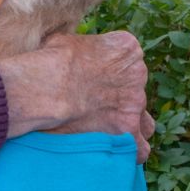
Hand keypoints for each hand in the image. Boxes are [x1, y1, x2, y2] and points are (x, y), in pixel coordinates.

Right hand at [0, 31, 153, 162]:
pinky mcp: (128, 133)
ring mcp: (135, 106)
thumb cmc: (49, 63)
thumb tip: (71, 52)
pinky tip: (111, 150)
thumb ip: (81, 47)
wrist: (44, 89)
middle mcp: (137, 75)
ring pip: (144, 121)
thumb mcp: (64, 39)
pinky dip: (128, 150)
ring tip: (106, 129)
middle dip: (116, 97)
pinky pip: (140, 149)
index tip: (90, 74)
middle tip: (92, 103)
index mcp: (125, 48)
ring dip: (129, 124)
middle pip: (134, 89)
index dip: (108, 68)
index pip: (127, 57)